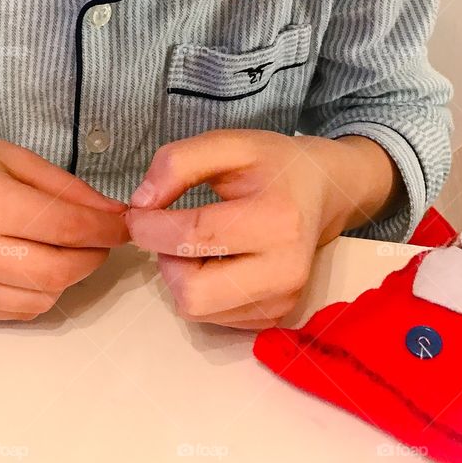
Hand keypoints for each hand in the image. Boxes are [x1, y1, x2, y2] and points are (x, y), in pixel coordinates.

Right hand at [0, 129, 128, 320]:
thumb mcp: (13, 157)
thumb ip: (67, 188)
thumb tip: (115, 215)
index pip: (67, 228)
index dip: (107, 229)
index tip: (127, 224)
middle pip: (60, 271)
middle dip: (94, 256)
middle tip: (102, 237)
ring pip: (45, 297)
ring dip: (70, 276)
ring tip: (66, 246)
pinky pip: (20, 311)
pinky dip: (41, 291)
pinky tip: (35, 263)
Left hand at [125, 130, 403, 328]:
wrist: (323, 193)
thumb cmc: (274, 166)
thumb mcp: (229, 144)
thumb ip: (178, 162)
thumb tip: (142, 203)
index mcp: (277, 219)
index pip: (194, 236)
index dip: (150, 226)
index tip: (137, 212)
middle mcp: (285, 270)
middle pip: (192, 291)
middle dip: (166, 259)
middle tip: (171, 231)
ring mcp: (283, 301)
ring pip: (196, 309)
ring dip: (181, 276)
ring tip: (196, 244)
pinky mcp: (274, 318)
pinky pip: (211, 318)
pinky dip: (200, 290)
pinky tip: (215, 261)